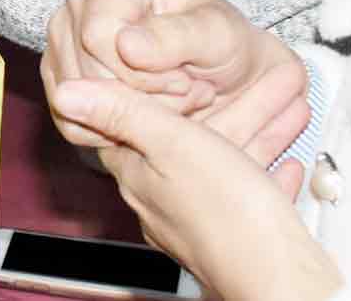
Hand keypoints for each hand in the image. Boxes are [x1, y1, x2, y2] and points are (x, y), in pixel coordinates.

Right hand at [45, 0, 306, 165]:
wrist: (226, 72)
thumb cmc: (225, 44)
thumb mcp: (219, 36)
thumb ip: (178, 37)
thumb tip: (125, 45)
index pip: (98, 33)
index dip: (141, 73)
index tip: (185, 80)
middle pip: (84, 66)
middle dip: (138, 97)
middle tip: (184, 93)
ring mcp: (62, 28)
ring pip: (74, 95)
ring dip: (128, 115)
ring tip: (171, 100)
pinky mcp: (57, 68)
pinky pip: (68, 116)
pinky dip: (109, 129)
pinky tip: (145, 114)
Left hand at [47, 75, 338, 300]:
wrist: (279, 276)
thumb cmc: (227, 213)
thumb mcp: (169, 143)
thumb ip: (121, 114)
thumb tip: (66, 94)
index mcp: (138, 180)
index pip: (119, 130)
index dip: (129, 98)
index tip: (144, 75)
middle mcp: (161, 206)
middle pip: (175, 147)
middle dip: (203, 116)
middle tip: (226, 91)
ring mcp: (198, 224)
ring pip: (218, 170)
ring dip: (243, 140)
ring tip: (273, 116)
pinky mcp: (236, 238)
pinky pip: (249, 197)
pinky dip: (263, 176)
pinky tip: (284, 166)